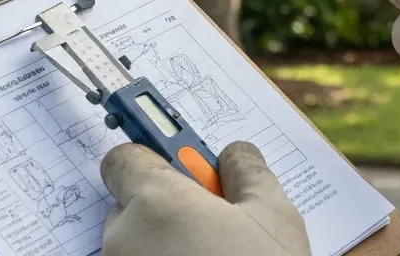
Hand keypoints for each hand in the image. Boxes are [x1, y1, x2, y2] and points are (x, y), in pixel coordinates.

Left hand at [100, 142, 309, 255]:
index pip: (124, 158)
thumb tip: (235, 153)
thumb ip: (248, 171)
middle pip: (130, 205)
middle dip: (167, 208)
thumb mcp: (275, 216)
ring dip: (165, 246)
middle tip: (214, 224)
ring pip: (136, 246)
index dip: (157, 158)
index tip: (182, 166)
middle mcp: (123, 240)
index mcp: (155, 203)